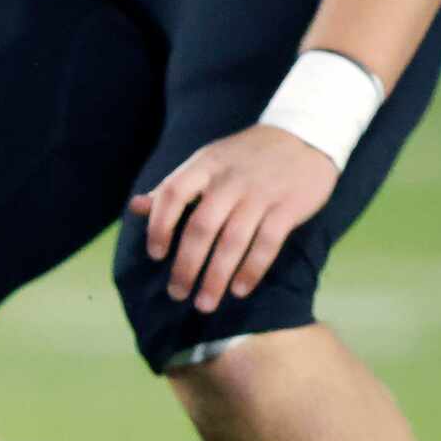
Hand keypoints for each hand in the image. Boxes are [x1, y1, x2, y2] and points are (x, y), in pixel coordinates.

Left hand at [130, 125, 340, 311]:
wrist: (305, 136)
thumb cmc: (246, 157)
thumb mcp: (208, 161)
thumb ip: (174, 186)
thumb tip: (135, 207)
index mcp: (206, 165)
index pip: (173, 194)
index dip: (159, 226)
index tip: (156, 255)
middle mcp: (231, 179)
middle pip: (201, 227)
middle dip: (186, 265)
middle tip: (177, 293)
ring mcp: (261, 194)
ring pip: (233, 242)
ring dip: (216, 278)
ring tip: (204, 304)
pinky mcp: (288, 207)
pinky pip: (266, 244)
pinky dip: (251, 270)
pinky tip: (239, 290)